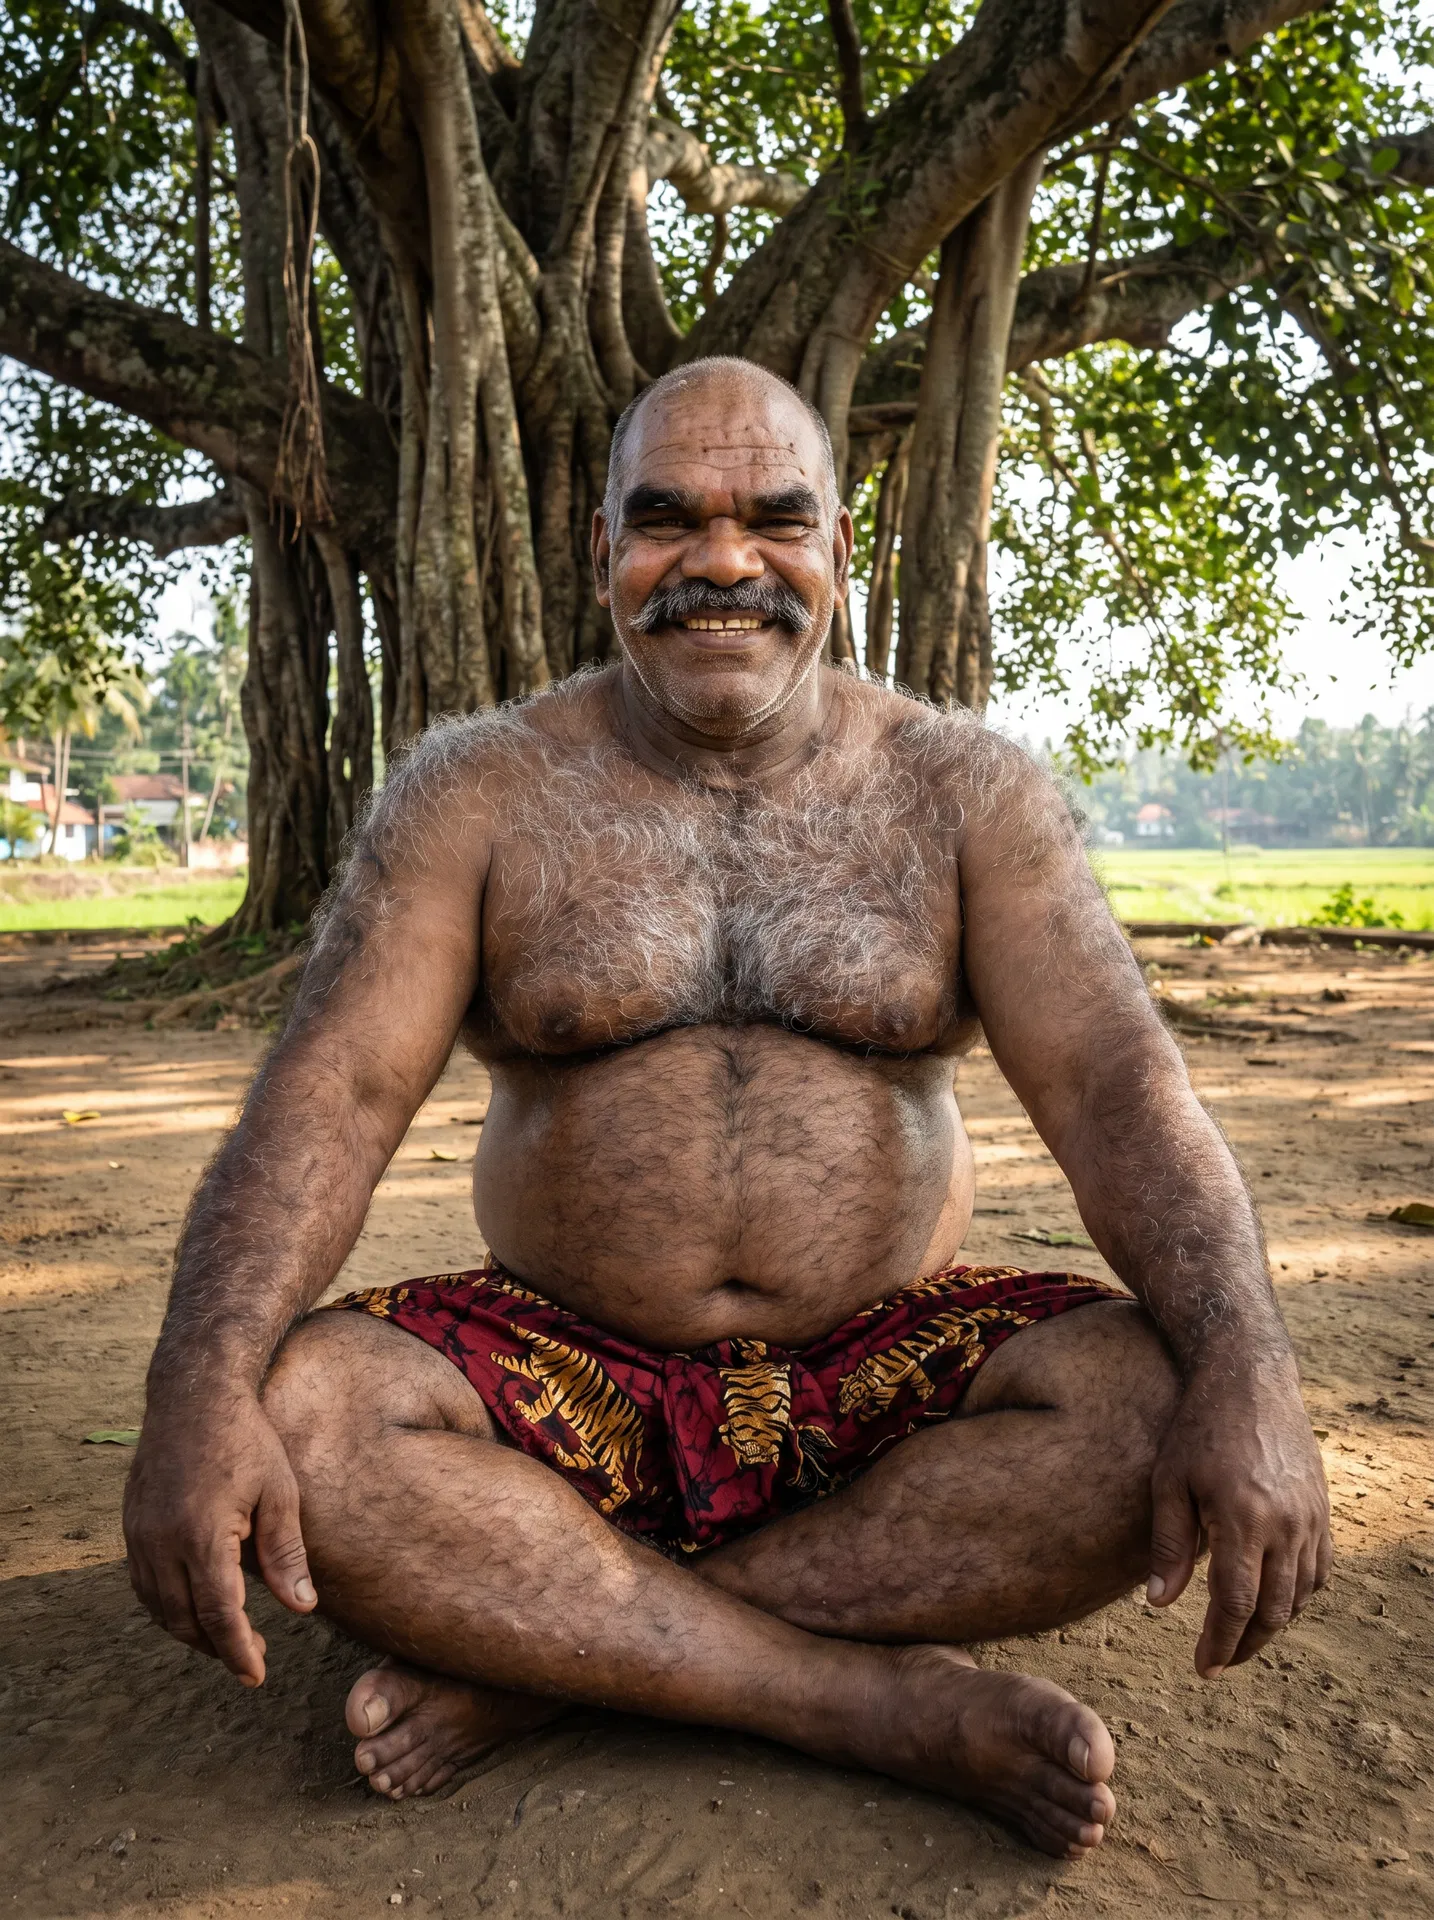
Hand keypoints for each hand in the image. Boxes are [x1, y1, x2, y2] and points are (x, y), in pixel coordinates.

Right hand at [123, 1383, 315, 1685]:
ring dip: (190, 1631)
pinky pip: (144, 1584)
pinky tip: (196, 1606)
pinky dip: (168, 1607)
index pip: (218, 1613)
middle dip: (217, 1647)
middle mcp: (162, 1541)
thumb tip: (302, 1608)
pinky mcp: (131, 1526)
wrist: (192, 1393)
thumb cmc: (245, 1438)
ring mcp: (140, 1535)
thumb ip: (287, 1552)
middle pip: (184, 1619)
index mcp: (202, 1533)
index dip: (237, 1651)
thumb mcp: (279, 1491)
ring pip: (159, 1607)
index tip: (256, 1676)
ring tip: (228, 1637)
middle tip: (254, 1659)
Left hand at [1144, 1362, 1330, 1677]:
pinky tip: (1275, 1601)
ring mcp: (1310, 1517)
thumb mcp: (1168, 1480)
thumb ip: (1168, 1545)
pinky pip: (1319, 1569)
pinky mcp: (1322, 1508)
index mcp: (1242, 1519)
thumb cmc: (1197, 1426)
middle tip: (1219, 1662)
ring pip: (1300, 1594)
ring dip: (1272, 1623)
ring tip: (1240, 1635)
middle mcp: (1285, 1524)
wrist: (1250, 1377)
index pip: (1235, 1603)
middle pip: (1274, 1609)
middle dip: (1245, 1643)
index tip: (1203, 1668)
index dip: (1220, 1643)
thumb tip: (1160, 1606)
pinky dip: (1300, 1595)